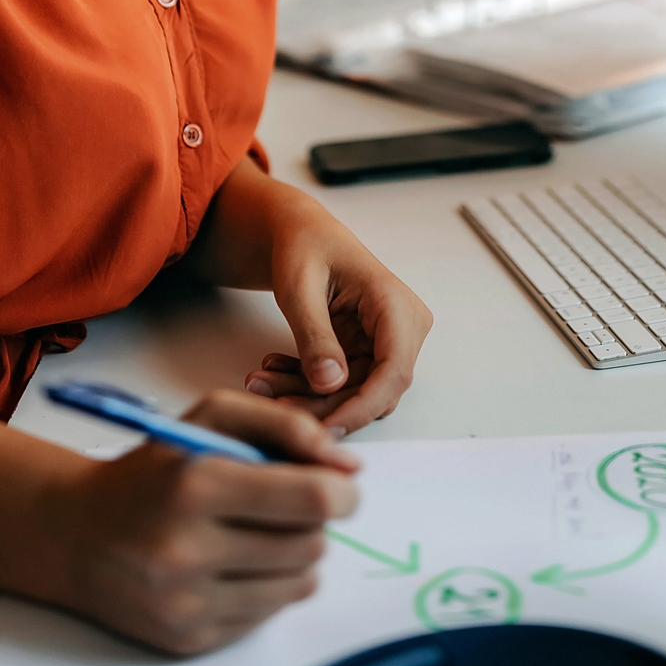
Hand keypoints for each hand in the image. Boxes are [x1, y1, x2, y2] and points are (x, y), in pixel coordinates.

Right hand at [48, 390, 358, 655]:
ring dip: (295, 554)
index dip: (342, 490)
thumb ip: (287, 426)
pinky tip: (235, 564)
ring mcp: (187, 602)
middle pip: (311, 543)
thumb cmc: (152, 470)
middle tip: (290, 505)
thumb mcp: (210, 417)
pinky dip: (267, 586)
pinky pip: (269, 613)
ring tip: (260, 533)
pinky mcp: (189, 637)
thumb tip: (348, 466)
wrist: (74, 535)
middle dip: (313, 520)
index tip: (340, 484)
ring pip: (299, 582)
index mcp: (197, 485)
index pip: (312, 499)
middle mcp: (188, 550)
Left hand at [244, 210, 432, 437]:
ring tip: (262, 381)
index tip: (325, 429)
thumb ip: (315, 336)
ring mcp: (387, 343)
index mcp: (396, 304)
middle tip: (274, 404)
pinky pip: (343, 384)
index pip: (394, 371)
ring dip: (310, 396)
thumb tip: (331, 384)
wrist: (303, 235)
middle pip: (374, 389)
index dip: (362, 406)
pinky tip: (275, 369)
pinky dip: (308, 384)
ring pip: (355, 393)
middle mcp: (403, 328)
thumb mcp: (300, 288)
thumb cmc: (305, 247)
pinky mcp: (368, 353)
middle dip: (324, 404)